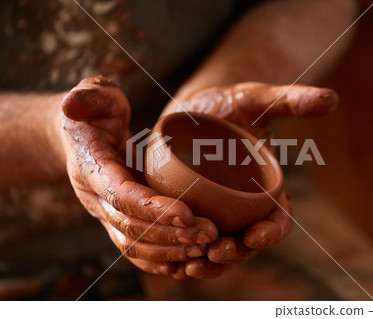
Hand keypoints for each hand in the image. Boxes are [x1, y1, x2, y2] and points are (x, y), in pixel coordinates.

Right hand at [55, 75, 218, 276]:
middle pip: (131, 227)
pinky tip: (187, 261)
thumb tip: (73, 106)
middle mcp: (95, 198)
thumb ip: (89, 96)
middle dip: (170, 233)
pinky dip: (159, 259)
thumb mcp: (95, 95)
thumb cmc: (95, 112)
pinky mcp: (118, 220)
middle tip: (209, 233)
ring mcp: (105, 213)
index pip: (120, 195)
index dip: (151, 207)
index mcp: (90, 168)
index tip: (187, 212)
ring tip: (206, 246)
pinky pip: (136, 249)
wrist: (82, 137)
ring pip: (134, 245)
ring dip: (170, 250)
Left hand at [162, 82, 337, 275]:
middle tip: (215, 252)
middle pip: (247, 242)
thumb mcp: (258, 99)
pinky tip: (171, 263)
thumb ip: (291, 100)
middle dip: (235, 253)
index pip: (278, 219)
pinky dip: (186, 255)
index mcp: (268, 189)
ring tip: (190, 266)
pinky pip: (194, 241)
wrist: (199, 108)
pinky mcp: (196, 211)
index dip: (270, 232)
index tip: (255, 236)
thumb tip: (331, 99)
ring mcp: (220, 212)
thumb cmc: (232, 104)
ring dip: (209, 263)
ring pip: (220, 249)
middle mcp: (245, 207)